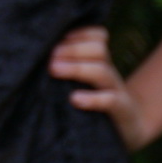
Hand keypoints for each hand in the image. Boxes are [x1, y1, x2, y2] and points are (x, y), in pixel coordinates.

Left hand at [51, 25, 146, 149]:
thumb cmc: (92, 102)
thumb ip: (63, 68)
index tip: (55, 38)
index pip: (97, 35)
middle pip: (98, 49)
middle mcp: (108, 72)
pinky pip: (111, 100)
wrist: (130, 129)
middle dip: (73, 48)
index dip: (78, 33)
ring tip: (54, 70)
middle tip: (50, 57)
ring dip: (77, 68)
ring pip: (102, 71)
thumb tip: (31, 57)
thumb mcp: (80, 82)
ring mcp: (116, 90)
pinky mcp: (122, 110)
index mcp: (98, 62)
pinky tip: (74, 99)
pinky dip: (93, 98)